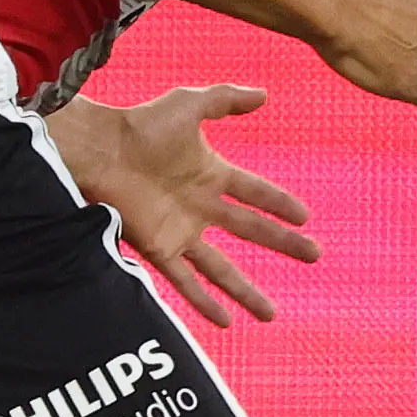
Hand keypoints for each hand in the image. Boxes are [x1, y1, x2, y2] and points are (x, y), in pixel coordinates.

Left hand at [50, 86, 322, 325]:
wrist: (101, 150)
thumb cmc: (141, 125)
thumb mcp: (190, 104)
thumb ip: (226, 100)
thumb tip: (264, 95)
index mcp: (211, 175)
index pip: (256, 193)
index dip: (280, 205)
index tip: (306, 217)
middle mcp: (201, 208)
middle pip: (251, 231)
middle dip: (283, 244)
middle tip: (314, 256)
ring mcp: (182, 232)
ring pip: (223, 268)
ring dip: (246, 291)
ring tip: (271, 314)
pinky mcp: (160, 249)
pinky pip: (186, 282)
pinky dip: (205, 302)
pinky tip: (225, 321)